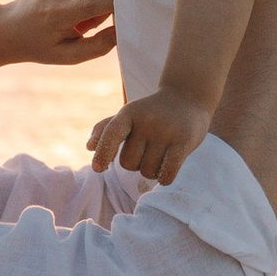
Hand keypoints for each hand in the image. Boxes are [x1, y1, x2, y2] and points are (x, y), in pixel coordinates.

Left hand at [0, 0, 115, 92]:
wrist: (11, 27)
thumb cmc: (41, 46)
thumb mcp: (69, 56)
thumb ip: (99, 46)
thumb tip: (123, 30)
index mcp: (60, 10)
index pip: (102, 2)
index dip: (121, 10)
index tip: (128, 21)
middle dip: (107, 12)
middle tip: (86, 28)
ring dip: (99, 2)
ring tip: (77, 18)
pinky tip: (74, 4)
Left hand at [88, 84, 210, 181]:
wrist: (187, 97)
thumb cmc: (151, 112)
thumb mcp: (128, 114)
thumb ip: (106, 129)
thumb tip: (89, 147)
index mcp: (128, 113)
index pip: (112, 133)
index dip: (103, 152)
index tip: (98, 169)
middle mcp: (147, 121)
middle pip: (128, 163)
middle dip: (136, 163)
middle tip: (147, 150)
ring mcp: (166, 131)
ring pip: (147, 171)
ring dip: (152, 170)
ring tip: (160, 154)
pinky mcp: (184, 141)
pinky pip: (167, 174)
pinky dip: (164, 178)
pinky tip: (168, 170)